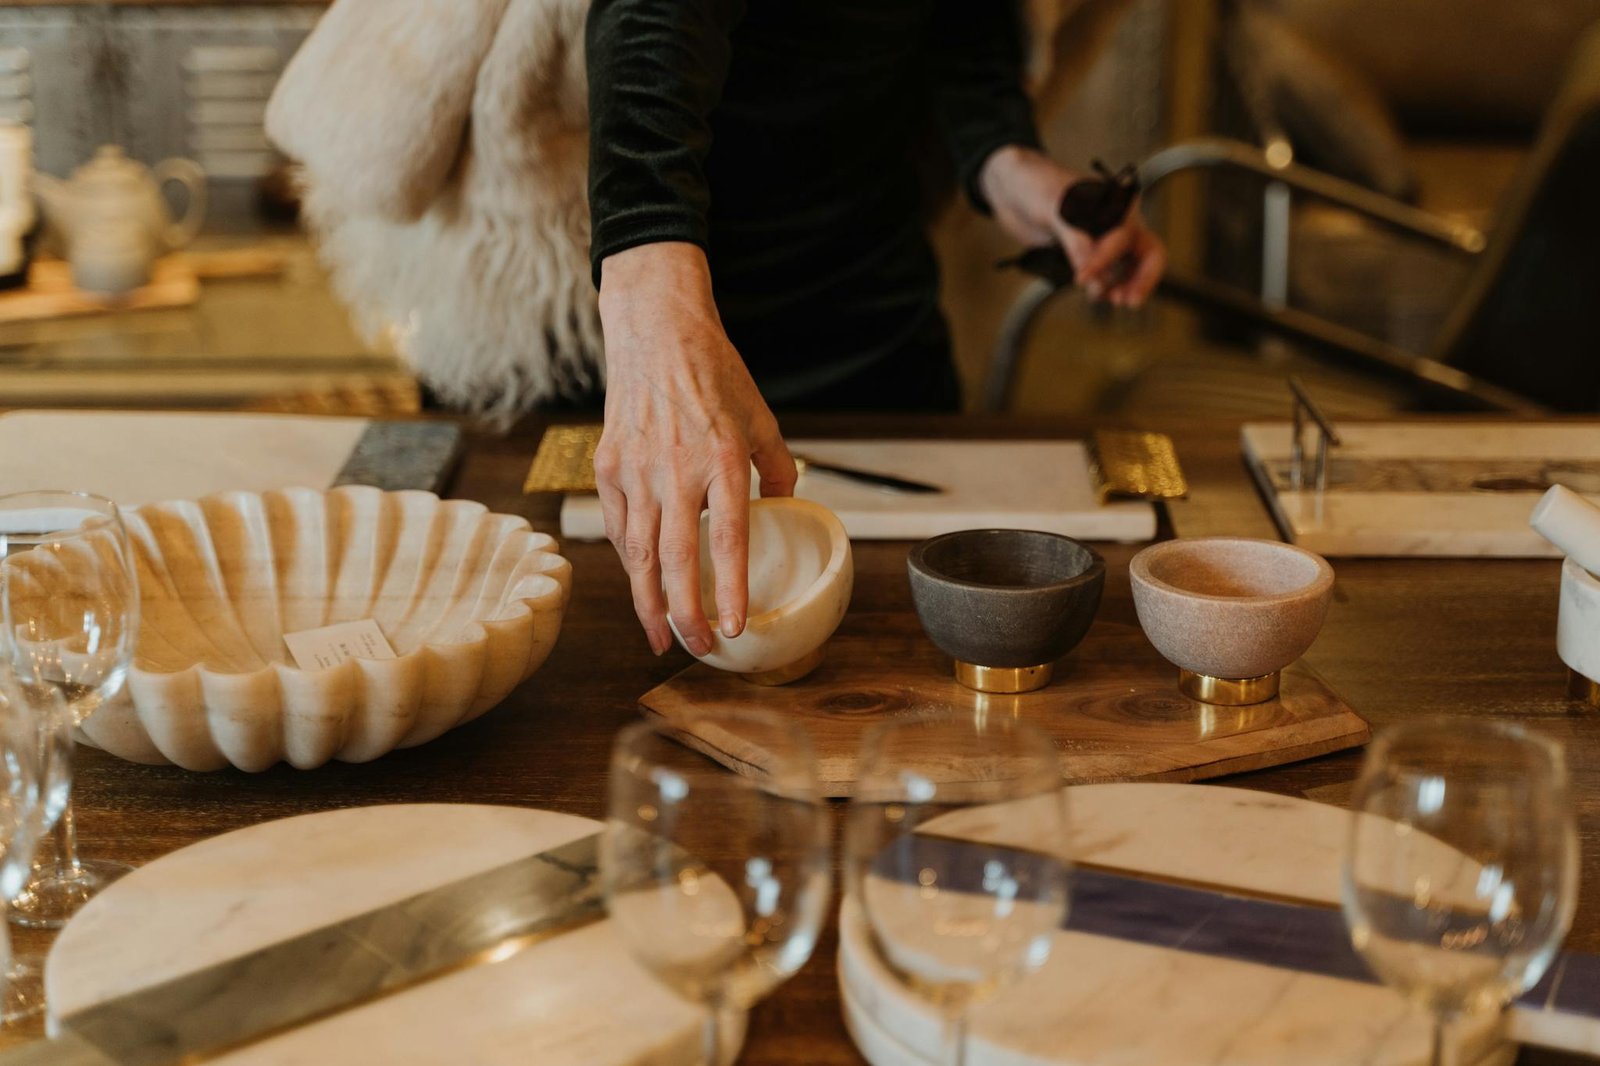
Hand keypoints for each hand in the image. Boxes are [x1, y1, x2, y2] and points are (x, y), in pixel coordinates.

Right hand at [594, 242, 796, 656]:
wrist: (654, 329)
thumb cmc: (714, 372)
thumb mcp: (760, 417)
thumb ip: (779, 466)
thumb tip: (789, 505)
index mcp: (720, 458)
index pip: (726, 540)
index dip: (729, 591)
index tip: (735, 628)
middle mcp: (674, 468)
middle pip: (676, 560)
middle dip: (686, 614)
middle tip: (699, 648)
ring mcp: (635, 469)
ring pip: (638, 553)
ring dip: (650, 601)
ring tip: (663, 636)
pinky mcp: (608, 466)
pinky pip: (619, 528)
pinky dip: (630, 564)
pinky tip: (642, 588)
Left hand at [978, 144, 1165, 306]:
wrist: (1013, 188)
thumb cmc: (1037, 186)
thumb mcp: (1055, 209)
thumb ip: (1076, 242)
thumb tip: (1094, 279)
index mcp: (1117, 202)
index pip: (1124, 237)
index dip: (1105, 260)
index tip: (1080, 278)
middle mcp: (1118, 221)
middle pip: (1148, 253)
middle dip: (1142, 279)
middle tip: (1128, 302)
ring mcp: (1105, 239)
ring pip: (1130, 268)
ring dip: (1123, 286)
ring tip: (1111, 300)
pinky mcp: (1089, 254)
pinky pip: (1108, 275)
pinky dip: (1105, 287)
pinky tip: (1096, 295)